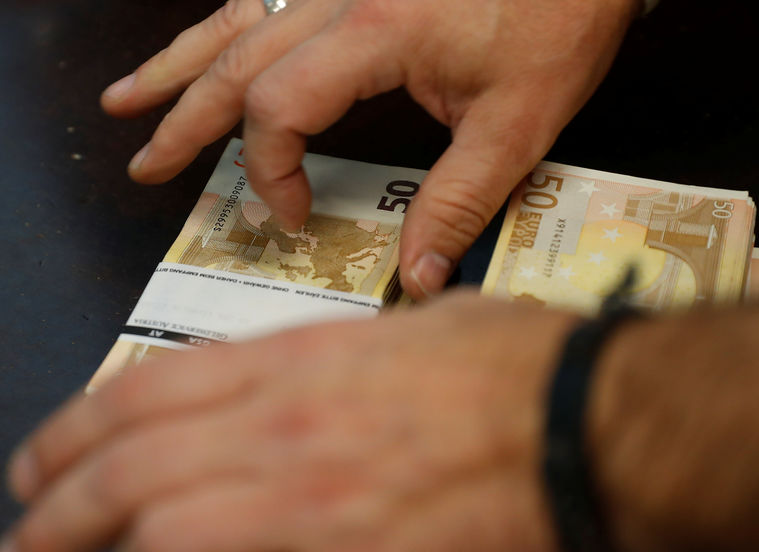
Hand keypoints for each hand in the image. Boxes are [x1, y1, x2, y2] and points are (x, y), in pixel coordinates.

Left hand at [6, 292, 576, 551]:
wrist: (585, 423)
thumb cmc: (511, 366)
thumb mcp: (416, 328)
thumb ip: (349, 351)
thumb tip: (317, 373)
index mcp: (303, 363)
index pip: (149, 392)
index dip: (79, 426)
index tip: (49, 454)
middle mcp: (288, 431)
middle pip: (132, 469)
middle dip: (59, 501)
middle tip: (30, 518)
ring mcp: (311, 504)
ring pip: (159, 528)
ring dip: (93, 542)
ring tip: (57, 551)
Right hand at [100, 0, 637, 298]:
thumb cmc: (559, 20)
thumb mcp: (517, 123)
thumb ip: (459, 201)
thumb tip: (418, 275)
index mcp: (375, 31)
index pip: (278, 107)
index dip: (272, 170)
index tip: (295, 216)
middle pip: (235, 62)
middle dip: (185, 120)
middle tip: (147, 164)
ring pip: (236, 22)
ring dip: (180, 66)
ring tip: (129, 100)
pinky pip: (266, 1)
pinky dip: (224, 30)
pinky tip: (203, 44)